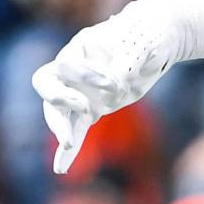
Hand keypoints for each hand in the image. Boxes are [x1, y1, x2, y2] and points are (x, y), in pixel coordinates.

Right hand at [33, 0, 203, 172]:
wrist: (155, 40)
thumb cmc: (147, 36)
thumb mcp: (143, 43)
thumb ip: (129, 59)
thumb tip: (120, 79)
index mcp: (81, 47)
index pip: (69, 65)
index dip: (89, 77)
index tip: (116, 83)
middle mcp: (74, 69)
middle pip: (48, 86)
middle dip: (61, 101)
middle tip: (85, 109)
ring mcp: (81, 90)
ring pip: (58, 112)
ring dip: (61, 128)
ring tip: (68, 144)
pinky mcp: (93, 108)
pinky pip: (76, 128)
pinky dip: (70, 149)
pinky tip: (61, 168)